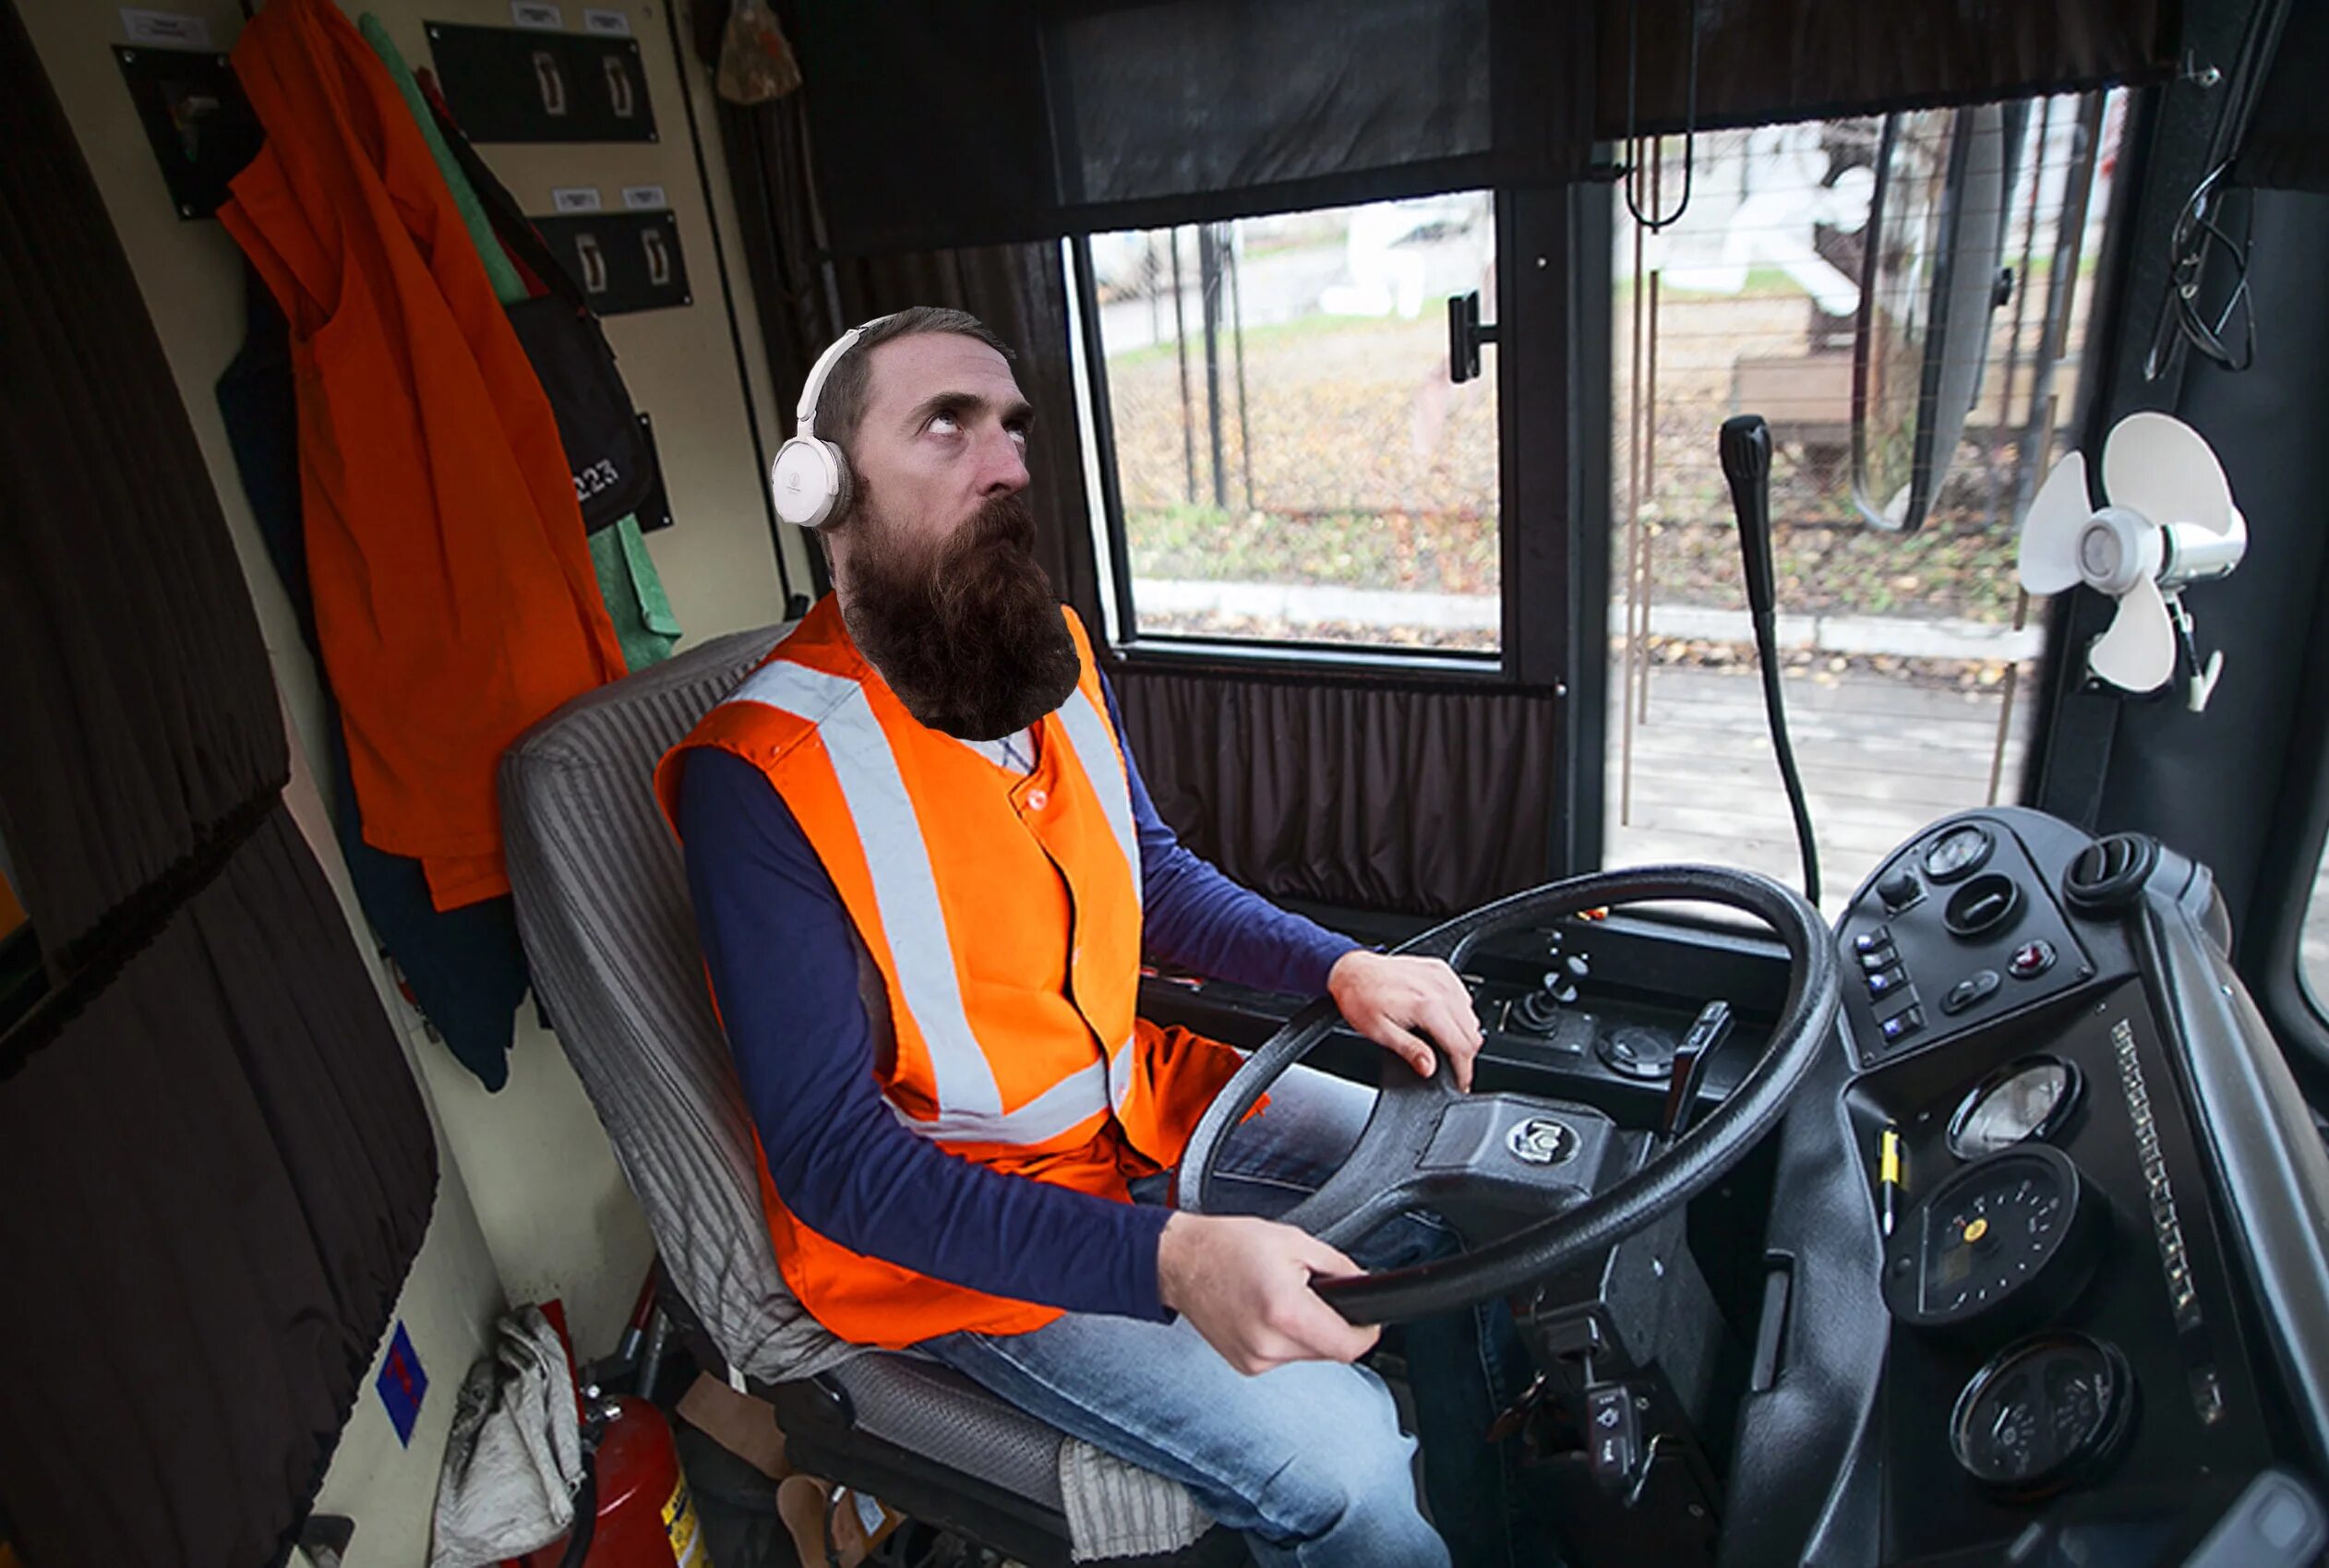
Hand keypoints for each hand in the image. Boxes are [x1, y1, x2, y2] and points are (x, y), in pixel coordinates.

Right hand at [1156, 1211, 1379, 1373]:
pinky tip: (1268, 1312)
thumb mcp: (1296, 1241)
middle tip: (1315, 1294)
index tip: (1369, 1321)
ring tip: (1285, 1298)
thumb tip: (1364, 1285)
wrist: (1181, 1261)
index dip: (1366, 1332)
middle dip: (1332, 1324)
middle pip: (1329, 1351)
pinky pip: (1284, 1357)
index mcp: (1285, 1311)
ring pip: (1308, 1355)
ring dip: (1308, 1332)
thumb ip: (1340, 1267)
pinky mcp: (1246, 1365)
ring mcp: (1255, 1359)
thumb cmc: (1228, 1246)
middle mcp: (1269, 1344)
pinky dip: (1286, 1338)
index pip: (1348, 1346)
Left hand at [1327, 949, 1483, 1090]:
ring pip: (1471, 1016)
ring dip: (1464, 1035)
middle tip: (1452, 1069)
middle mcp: (1439, 989)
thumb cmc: (1360, 998)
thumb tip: (1429, 1067)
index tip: (1461, 1082)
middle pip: (1471, 1033)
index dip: (1463, 1070)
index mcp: (1426, 1006)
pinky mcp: (1441, 970)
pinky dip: (1460, 1014)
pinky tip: (1443, 1021)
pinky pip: (1463, 998)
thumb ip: (1409, 1050)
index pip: (1461, 1045)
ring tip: (1445, 1046)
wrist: (1352, 970)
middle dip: (1465, 1056)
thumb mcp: (1379, 1032)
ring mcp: (1442, 978)